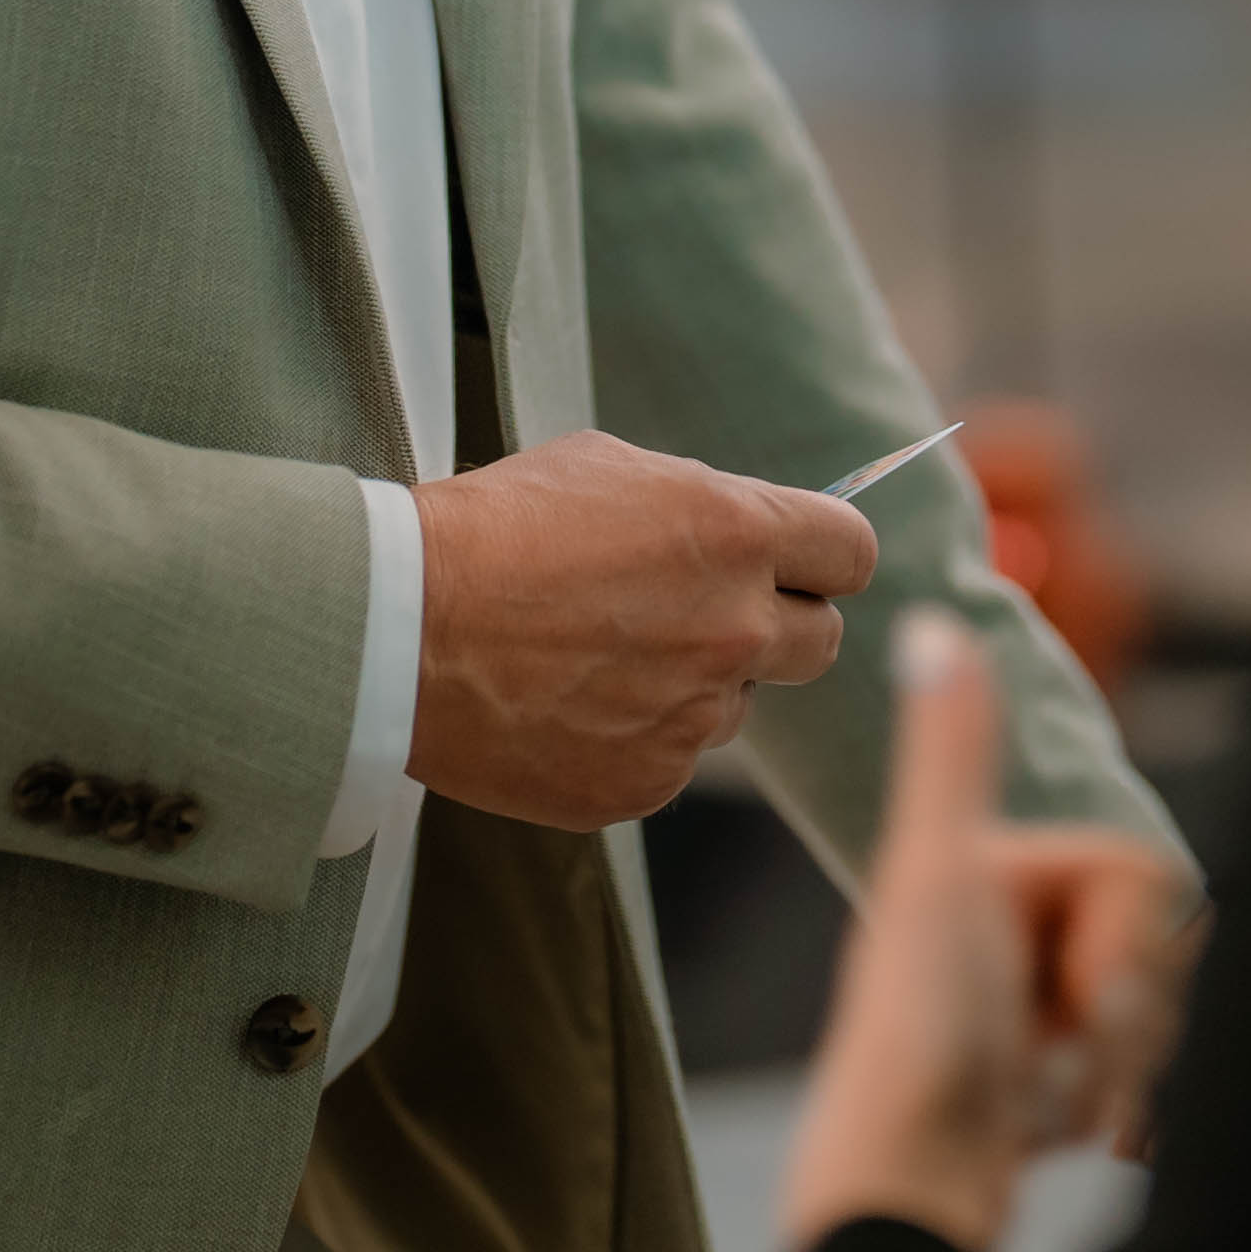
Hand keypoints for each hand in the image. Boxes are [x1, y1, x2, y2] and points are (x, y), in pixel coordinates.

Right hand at [410, 430, 879, 830]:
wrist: (399, 627)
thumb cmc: (496, 529)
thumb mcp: (611, 468)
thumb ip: (705, 505)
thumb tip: (755, 533)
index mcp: (733, 534)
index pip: (851, 553)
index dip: (825, 557)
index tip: (803, 564)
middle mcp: (732, 631)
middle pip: (821, 642)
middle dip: (780, 625)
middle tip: (710, 615)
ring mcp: (691, 718)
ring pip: (736, 705)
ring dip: (696, 683)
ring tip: (602, 655)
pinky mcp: (645, 782)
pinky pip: (672, 759)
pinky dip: (637, 737)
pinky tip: (570, 704)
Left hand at [778, 608, 1204, 1251]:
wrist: (903, 1195)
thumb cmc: (914, 1033)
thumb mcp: (935, 874)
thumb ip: (951, 752)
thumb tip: (931, 624)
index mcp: (987, 871)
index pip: (1139, 877)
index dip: (1121, 949)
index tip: (1059, 997)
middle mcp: (1001, 931)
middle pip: (1150, 945)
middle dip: (1121, 1013)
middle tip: (1050, 1056)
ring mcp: (1020, 1010)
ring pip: (1148, 1014)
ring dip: (1109, 1068)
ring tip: (1034, 1098)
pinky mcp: (1032, 1087)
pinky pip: (1127, 1082)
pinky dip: (1096, 1113)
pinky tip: (1035, 1135)